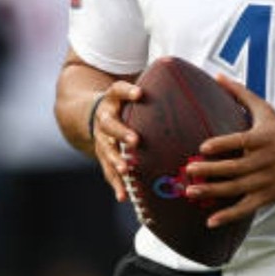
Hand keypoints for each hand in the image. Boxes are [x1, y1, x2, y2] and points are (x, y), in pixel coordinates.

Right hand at [90, 80, 142, 201]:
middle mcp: (104, 119)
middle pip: (111, 126)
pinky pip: (108, 172)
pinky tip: (123, 197)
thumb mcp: (129, 91)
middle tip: (135, 140)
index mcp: (112, 100)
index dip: (128, 92)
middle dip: (122, 133)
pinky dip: (116, 184)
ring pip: (107, 151)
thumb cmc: (124, 102)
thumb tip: (179, 78)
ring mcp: (102, 140)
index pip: (118, 90)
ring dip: (117, 161)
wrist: (95, 115)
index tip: (139, 93)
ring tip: (126, 170)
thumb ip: (147, 88)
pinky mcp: (103, 157)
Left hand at [184, 74, 274, 227]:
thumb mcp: (266, 111)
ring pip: (237, 188)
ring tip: (191, 192)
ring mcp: (266, 180)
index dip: (223, 144)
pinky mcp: (266, 196)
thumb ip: (241, 94)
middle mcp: (265, 161)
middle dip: (212, 170)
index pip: (241, 141)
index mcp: (263, 138)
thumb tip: (218, 77)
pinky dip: (229, 216)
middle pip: (236, 168)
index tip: (204, 147)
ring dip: (213, 192)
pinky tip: (211, 221)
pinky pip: (246, 208)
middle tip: (189, 170)